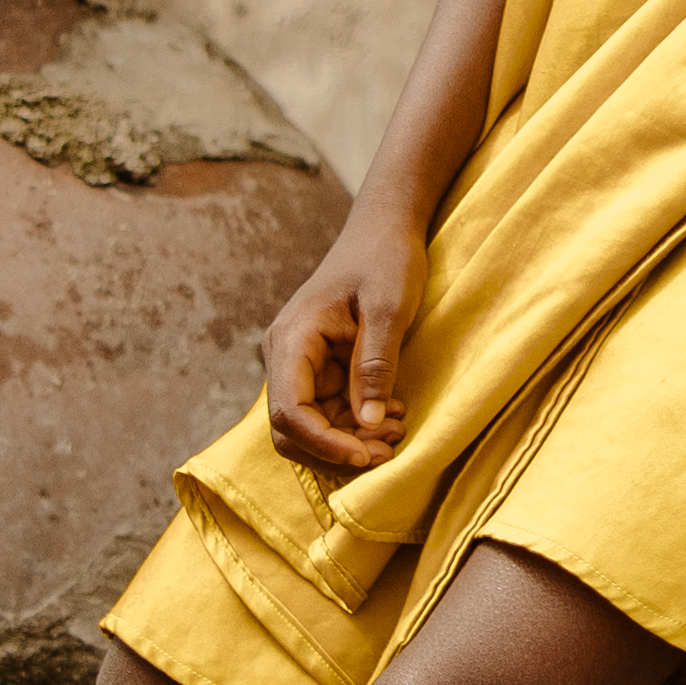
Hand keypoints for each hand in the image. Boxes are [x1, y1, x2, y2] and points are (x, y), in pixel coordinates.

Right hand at [261, 204, 432, 477]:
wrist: (383, 230)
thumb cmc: (385, 259)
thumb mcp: (389, 308)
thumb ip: (375, 365)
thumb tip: (368, 423)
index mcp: (293, 340)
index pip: (289, 411)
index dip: (323, 443)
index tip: (365, 454)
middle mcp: (286, 357)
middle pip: (293, 429)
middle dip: (337, 448)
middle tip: (389, 449)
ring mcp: (302, 365)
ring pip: (312, 427)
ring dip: (351, 440)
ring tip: (398, 429)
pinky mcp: (321, 370)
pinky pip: (329, 412)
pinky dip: (357, 424)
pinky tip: (392, 415)